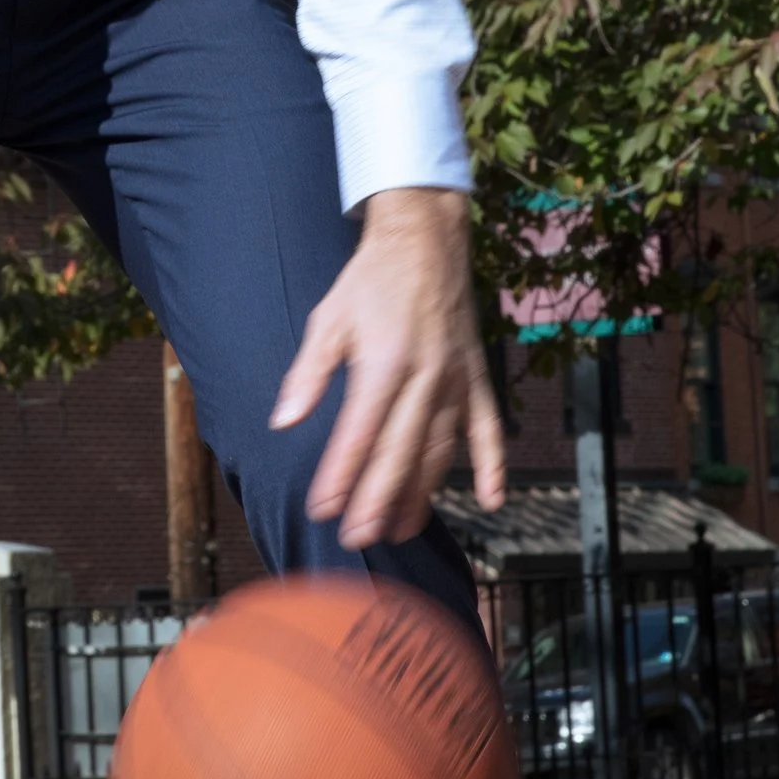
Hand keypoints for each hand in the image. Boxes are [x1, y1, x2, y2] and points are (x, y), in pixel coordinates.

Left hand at [269, 187, 505, 549]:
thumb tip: (284, 422)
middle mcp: (426, 376)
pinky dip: (494, 465)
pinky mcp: (478, 377)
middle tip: (358, 538)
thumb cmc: (370, 282)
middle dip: (377, 499)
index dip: (341, 475)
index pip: (359, 432)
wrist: (426, 240)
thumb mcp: (329, 319)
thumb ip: (308, 374)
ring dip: (422, 494)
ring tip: (400, 530)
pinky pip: (489, 428)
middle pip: (401, 451)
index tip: (322, 509)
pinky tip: (493, 501)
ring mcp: (457, 380)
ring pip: (441, 449)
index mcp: (385, 362)